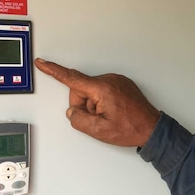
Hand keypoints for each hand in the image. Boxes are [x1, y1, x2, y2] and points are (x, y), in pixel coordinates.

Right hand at [34, 58, 159, 147]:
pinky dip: (103, 102)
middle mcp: (110, 80)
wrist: (152, 129)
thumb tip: (72, 112)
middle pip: (81, 90)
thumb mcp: (99, 131)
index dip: (54, 71)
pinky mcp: (121, 84)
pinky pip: (103, 91)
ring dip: (95, 105)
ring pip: (92, 92)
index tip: (42, 63)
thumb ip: (79, 120)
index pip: (72, 78)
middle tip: (98, 119)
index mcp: (103, 89)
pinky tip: (114, 112)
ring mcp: (117, 81)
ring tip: (110, 117)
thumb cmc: (131, 129)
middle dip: (84, 106)